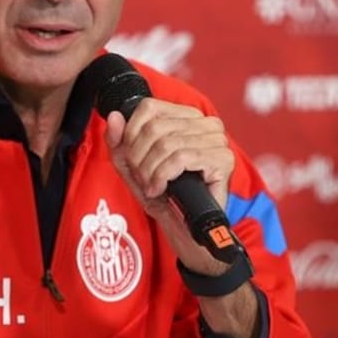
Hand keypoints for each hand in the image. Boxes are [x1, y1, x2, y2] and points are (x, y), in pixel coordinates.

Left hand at [104, 99, 234, 274]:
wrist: (186, 230)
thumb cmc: (163, 195)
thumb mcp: (132, 166)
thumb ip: (118, 141)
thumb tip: (114, 116)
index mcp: (186, 116)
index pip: (148, 107)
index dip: (131, 135)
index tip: (132, 160)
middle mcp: (206, 123)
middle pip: (154, 128)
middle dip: (139, 158)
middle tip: (142, 178)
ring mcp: (218, 141)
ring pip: (166, 144)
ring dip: (149, 171)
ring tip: (151, 186)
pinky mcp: (223, 160)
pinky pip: (181, 158)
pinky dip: (162, 176)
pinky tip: (161, 189)